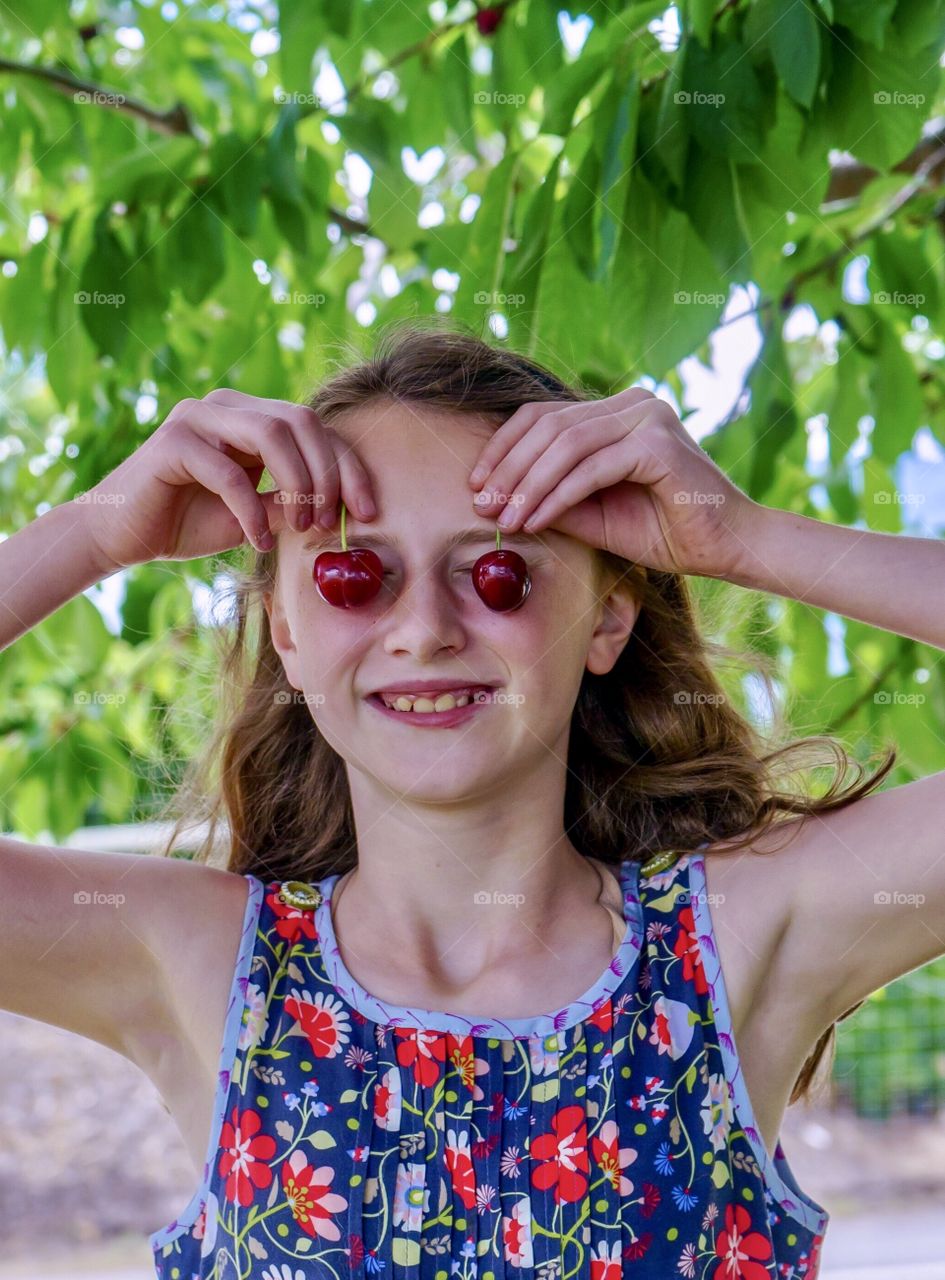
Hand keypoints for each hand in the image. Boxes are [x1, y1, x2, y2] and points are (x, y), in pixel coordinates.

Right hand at [76, 389, 376, 568]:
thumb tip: (345, 510)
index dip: (349, 468)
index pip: (316, 429)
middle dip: (328, 474)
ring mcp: (198, 417)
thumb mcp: (257, 515)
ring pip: (272, 432)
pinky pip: (228, 471)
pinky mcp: (172, 442)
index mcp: (251, 416)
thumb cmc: (189, 522)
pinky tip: (256, 540)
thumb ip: (293, 502)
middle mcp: (228, 405)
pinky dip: (251, 510)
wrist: (121, 535)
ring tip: (298, 526)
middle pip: (302, 421)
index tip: (369, 512)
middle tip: (327, 522)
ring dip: (298, 483)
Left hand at [468, 387, 759, 579]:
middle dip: (507, 468)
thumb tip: (495, 499)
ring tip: (505, 520)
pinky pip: (592, 468)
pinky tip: (536, 520)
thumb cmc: (664, 531)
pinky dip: (558, 495)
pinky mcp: (659, 445)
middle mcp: (633, 402)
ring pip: (566, 444)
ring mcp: (649, 418)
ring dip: (527, 485)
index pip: (543, 416)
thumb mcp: (592, 514)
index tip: (476, 486)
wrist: (728, 549)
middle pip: (548, 425)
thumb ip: (551, 497)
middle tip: (481, 505)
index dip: (503, 448)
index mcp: (617, 411)